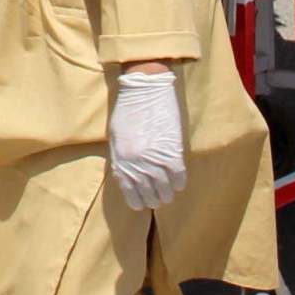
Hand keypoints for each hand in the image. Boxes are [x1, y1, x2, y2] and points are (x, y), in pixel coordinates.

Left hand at [108, 65, 186, 209]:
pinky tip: (179, 184)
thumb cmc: (127, 110)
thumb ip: (120, 156)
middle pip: (147, 191)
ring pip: (164, 187)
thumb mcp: (115, 136)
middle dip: (153, 199)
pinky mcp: (171, 151)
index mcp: (120, 159)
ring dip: (167, 194)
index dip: (136, 200)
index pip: (128, 189)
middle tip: (158, 200)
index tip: (141, 205)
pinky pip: (178, 175)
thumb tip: (127, 174)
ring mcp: (154, 158)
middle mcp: (136, 163)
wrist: (144, 89)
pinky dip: (179, 182)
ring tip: (168, 196)